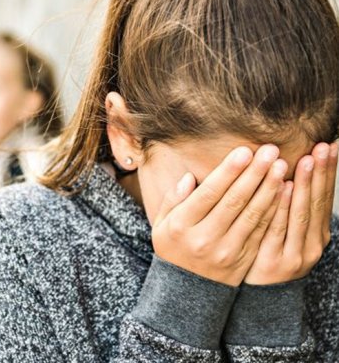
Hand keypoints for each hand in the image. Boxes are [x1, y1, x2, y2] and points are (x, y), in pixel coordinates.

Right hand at [152, 145, 286, 285]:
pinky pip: (261, 231)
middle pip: (234, 201)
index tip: (244, 151)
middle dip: (254, 174)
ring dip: (269, 189)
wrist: (187, 291)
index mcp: (181, 226)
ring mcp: (226, 251)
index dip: (229, 172)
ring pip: (252, 215)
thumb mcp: (162, 224)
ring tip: (280, 166)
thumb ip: (173, 199)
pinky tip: (282, 192)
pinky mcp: (243, 259)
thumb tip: (190, 177)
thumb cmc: (173, 248)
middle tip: (269, 151)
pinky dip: (273, 210)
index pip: (209, 193)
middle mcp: (205, 238)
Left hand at [244, 142, 337, 284]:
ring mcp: (295, 254)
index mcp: (316, 233)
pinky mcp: (275, 261)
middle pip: (317, 202)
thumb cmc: (268, 255)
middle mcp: (312, 243)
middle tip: (323, 147)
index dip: (328, 172)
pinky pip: (278, 228)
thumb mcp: (285, 232)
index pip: (324, 197)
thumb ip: (288, 205)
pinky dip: (283, 207)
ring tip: (307, 160)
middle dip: (321, 173)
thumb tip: (287, 172)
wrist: (258, 299)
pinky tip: (284, 188)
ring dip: (305, 186)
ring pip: (301, 214)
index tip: (330, 145)